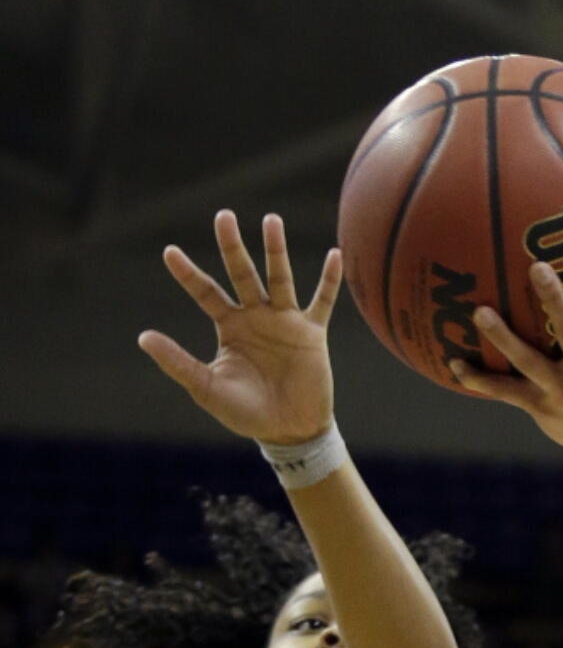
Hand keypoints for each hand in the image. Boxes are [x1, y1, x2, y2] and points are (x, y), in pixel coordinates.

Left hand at [138, 210, 343, 444]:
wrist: (289, 432)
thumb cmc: (246, 413)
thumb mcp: (206, 387)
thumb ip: (177, 362)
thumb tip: (143, 337)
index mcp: (230, 327)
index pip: (206, 292)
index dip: (188, 274)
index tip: (169, 252)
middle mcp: (256, 317)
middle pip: (242, 274)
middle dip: (232, 247)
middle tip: (223, 216)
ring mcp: (285, 322)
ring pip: (279, 279)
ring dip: (275, 251)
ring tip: (271, 221)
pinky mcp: (312, 334)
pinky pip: (322, 302)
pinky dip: (329, 280)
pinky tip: (335, 254)